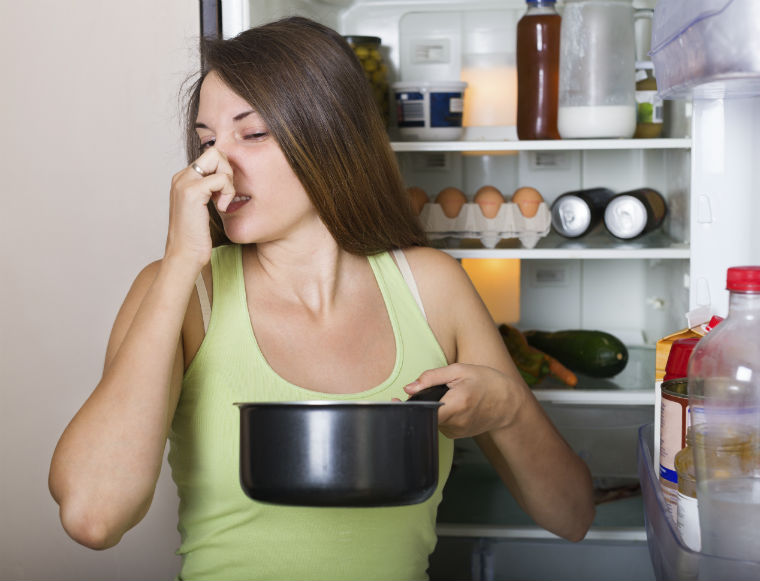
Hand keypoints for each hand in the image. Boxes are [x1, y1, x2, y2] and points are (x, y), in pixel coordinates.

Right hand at [165, 148, 235, 268]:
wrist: (184, 256)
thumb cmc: (196, 238)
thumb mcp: (205, 209)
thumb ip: (212, 192)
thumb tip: (229, 180)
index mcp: (183, 179)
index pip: (211, 157)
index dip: (225, 172)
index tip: (225, 194)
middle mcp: (181, 177)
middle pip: (215, 152)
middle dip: (228, 170)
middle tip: (227, 194)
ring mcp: (184, 182)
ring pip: (218, 158)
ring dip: (229, 180)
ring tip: (224, 201)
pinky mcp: (191, 191)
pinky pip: (221, 178)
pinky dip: (228, 192)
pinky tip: (222, 207)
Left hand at [404, 363, 520, 438]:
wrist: (508, 403)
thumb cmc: (486, 382)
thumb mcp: (459, 370)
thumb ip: (431, 377)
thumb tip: (408, 387)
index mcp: (456, 404)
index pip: (424, 413)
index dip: (408, 409)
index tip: (393, 403)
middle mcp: (455, 423)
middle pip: (425, 416)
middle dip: (419, 405)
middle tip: (415, 394)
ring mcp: (456, 432)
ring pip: (432, 421)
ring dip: (431, 409)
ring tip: (444, 396)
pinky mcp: (457, 435)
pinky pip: (440, 424)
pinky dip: (440, 414)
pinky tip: (449, 405)